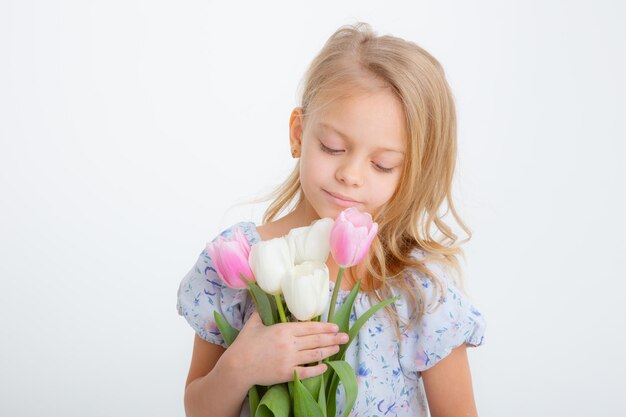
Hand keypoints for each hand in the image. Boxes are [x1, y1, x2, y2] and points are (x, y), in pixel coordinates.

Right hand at [223, 311, 348, 386]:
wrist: (237, 366)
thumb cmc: (245, 343)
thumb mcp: (254, 323)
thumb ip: (263, 311)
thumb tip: (265, 296)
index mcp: (283, 330)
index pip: (310, 327)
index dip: (324, 327)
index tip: (335, 326)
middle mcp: (289, 344)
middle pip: (316, 340)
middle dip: (333, 338)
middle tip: (345, 336)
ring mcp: (289, 360)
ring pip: (314, 354)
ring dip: (329, 351)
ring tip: (338, 348)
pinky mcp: (287, 374)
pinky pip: (307, 372)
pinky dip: (318, 369)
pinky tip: (325, 366)